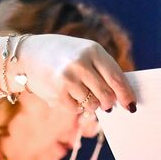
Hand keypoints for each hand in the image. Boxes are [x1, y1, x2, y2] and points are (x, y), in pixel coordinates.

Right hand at [16, 34, 135, 112]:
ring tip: (80, 92)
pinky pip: (76, 109)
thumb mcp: (85, 52)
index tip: (131, 105)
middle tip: (106, 104)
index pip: (116, 78)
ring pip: (92, 105)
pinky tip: (67, 94)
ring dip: (90, 104)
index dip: (126, 95)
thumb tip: (122, 97)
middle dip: (108, 103)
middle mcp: (80, 63)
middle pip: (107, 95)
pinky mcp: (57, 93)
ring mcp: (68, 79)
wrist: (29, 54)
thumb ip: (103, 70)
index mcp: (93, 50)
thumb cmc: (64, 54)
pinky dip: (76, 106)